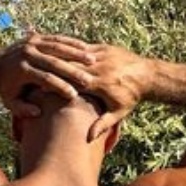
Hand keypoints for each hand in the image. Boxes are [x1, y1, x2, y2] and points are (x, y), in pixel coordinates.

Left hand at [0, 34, 80, 114]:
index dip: (59, 87)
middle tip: (88, 79)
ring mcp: (32, 43)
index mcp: (21, 70)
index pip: (45, 79)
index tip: (74, 96)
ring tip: (92, 61)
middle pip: (54, 62)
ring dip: (76, 53)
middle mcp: (27, 54)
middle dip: (72, 70)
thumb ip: (22, 110)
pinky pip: (57, 38)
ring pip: (58, 47)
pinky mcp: (37, 37)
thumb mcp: (9, 103)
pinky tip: (85, 48)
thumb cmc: (5, 88)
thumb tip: (38, 113)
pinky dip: (71, 43)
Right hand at [13, 34, 149, 138]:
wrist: (148, 75)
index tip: (42, 87)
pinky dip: (73, 51)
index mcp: (103, 84)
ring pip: (78, 55)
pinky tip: (60, 51)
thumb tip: (89, 137)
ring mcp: (104, 55)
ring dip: (62, 57)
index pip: (76, 83)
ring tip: (45, 59)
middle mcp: (102, 67)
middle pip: (74, 67)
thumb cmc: (131, 98)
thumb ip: (103, 124)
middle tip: (37, 70)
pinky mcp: (106, 48)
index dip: (59, 84)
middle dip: (56, 69)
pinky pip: (86, 48)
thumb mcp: (118, 113)